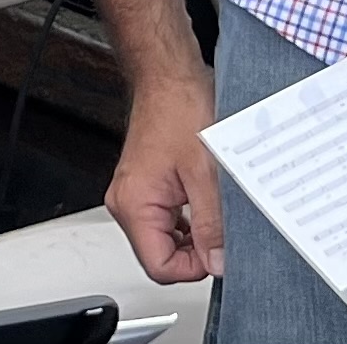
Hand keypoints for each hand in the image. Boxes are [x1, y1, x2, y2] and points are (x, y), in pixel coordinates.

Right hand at [106, 67, 225, 285]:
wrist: (168, 78)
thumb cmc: (179, 110)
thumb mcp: (206, 173)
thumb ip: (211, 225)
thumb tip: (218, 263)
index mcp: (134, 204)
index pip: (160, 267)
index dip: (195, 267)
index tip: (218, 251)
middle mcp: (126, 202)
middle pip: (161, 257)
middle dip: (195, 250)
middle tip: (219, 226)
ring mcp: (134, 195)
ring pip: (166, 241)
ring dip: (194, 235)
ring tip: (211, 206)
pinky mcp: (145, 188)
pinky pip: (166, 222)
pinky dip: (189, 221)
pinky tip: (203, 201)